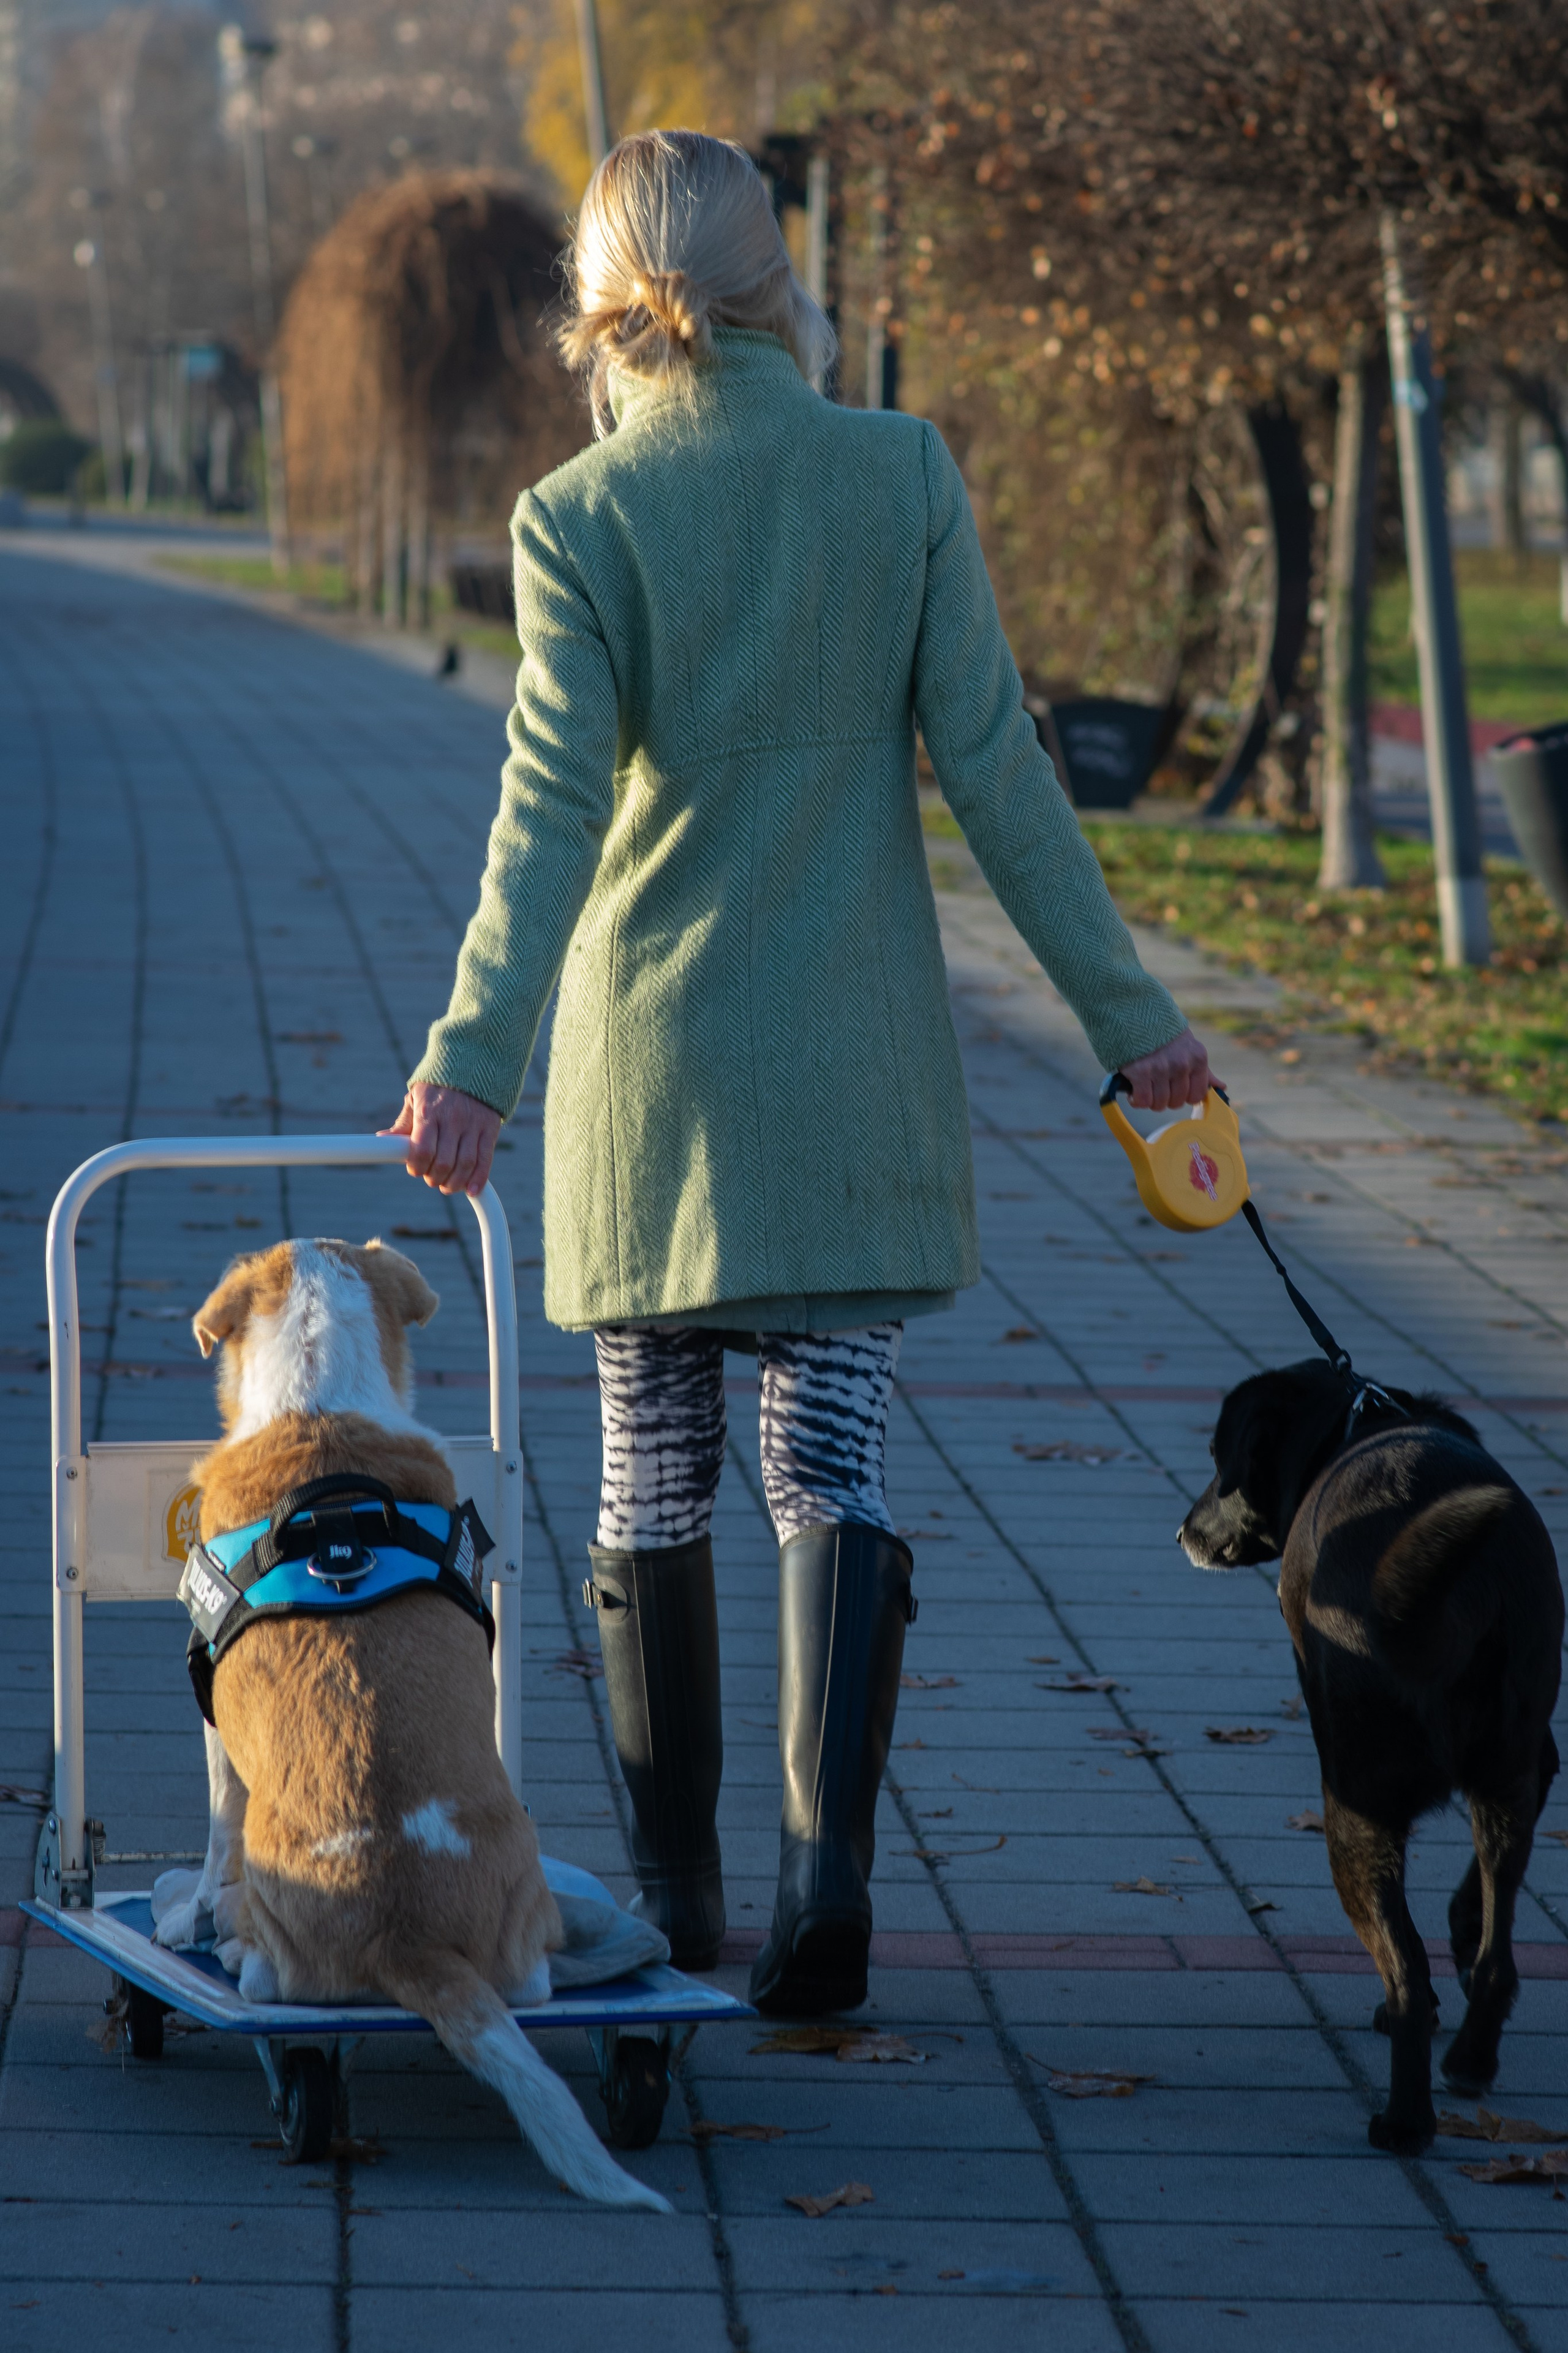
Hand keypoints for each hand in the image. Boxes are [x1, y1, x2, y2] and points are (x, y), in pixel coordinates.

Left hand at [381, 1083, 503, 1196]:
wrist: (474, 1062)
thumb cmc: (438, 1085)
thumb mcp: (417, 1098)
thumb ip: (404, 1123)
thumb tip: (382, 1139)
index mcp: (429, 1112)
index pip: (421, 1151)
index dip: (416, 1167)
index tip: (415, 1170)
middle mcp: (452, 1119)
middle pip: (443, 1162)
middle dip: (434, 1178)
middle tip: (431, 1178)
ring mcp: (473, 1125)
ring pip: (465, 1164)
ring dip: (454, 1183)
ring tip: (447, 1185)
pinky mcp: (490, 1129)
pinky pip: (485, 1160)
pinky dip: (479, 1179)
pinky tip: (471, 1190)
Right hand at [1119, 1027, 1215, 1113]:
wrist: (1135, 1014)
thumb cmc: (1163, 1034)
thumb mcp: (1189, 1048)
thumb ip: (1203, 1071)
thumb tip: (1222, 1088)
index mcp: (1198, 1058)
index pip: (1197, 1095)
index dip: (1183, 1097)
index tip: (1174, 1089)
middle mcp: (1182, 1064)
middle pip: (1176, 1102)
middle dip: (1165, 1100)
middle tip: (1156, 1088)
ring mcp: (1161, 1068)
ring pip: (1159, 1104)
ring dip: (1150, 1101)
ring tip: (1145, 1088)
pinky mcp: (1140, 1072)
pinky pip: (1142, 1100)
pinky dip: (1136, 1100)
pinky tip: (1134, 1091)